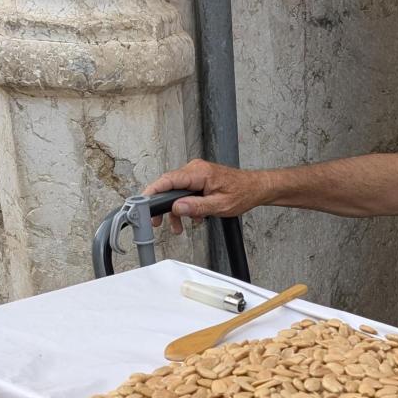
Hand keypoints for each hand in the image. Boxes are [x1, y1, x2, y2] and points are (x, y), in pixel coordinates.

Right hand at [143, 160, 267, 233]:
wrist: (255, 188)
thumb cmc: (242, 193)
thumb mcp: (219, 205)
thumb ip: (196, 207)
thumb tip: (177, 208)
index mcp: (198, 173)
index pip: (168, 180)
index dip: (152, 191)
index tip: (142, 201)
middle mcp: (195, 170)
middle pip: (169, 187)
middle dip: (163, 207)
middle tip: (158, 223)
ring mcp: (196, 173)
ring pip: (176, 192)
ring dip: (176, 210)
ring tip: (178, 228)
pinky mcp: (198, 179)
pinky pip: (185, 192)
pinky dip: (186, 206)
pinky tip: (193, 218)